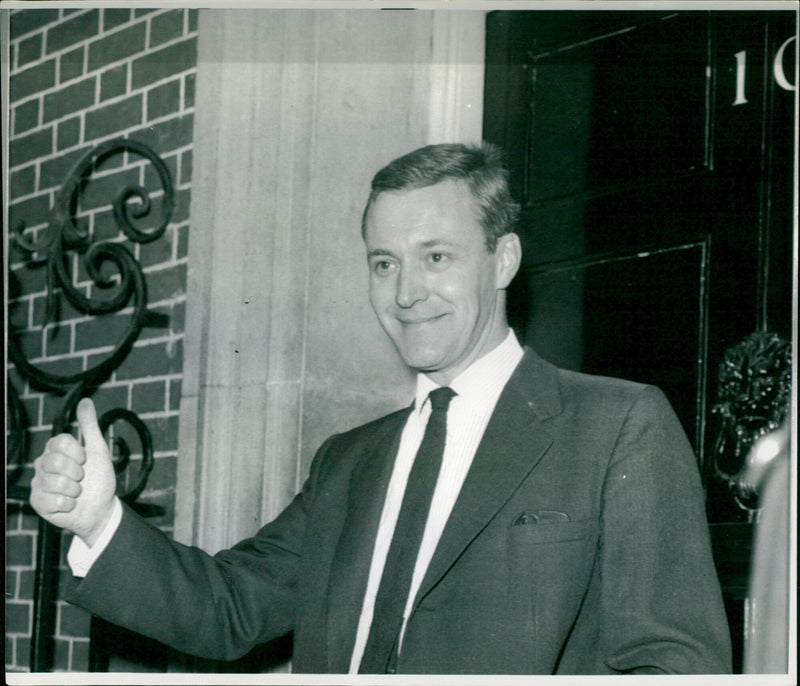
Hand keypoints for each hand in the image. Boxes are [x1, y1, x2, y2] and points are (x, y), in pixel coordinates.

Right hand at [30, 398, 116, 545]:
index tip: (85, 460)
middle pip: (56, 460)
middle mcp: (45, 464)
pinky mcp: (38, 502)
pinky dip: (67, 504)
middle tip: (82, 478)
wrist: (101, 508)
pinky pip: (52, 500)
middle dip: (76, 472)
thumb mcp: (98, 449)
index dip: (77, 452)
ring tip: (77, 492)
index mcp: (57, 450)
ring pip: (54, 481)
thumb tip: (85, 400)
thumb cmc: (99, 478)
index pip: (60, 441)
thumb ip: (89, 425)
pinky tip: (70, 504)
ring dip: (74, 490)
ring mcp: (39, 483)